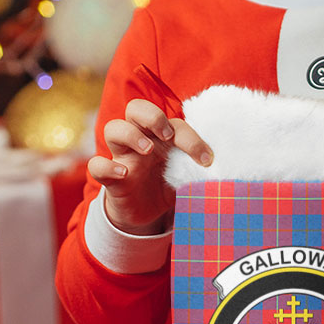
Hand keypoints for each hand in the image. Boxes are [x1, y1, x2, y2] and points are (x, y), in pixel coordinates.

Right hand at [87, 98, 211, 234]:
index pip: (173, 122)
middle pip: (136, 108)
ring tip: (148, 150)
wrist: (147, 215)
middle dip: (152, 116)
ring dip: (131, 134)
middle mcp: (140, 140)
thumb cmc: (168, 185)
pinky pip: (96, 165)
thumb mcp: (186, 175)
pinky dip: (106, 166)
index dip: (190, 137)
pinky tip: (124, 174)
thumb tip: (226, 168)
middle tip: (167, 135)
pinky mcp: (110, 178)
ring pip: (113, 128)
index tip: (206, 159)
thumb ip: (199, 168)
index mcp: (161, 136)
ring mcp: (122, 157)